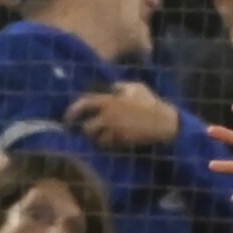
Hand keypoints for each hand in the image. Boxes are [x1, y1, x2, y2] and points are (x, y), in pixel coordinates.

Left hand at [67, 82, 182, 148]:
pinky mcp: (121, 141)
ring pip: (96, 139)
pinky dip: (107, 144)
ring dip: (97, 139)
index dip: (72, 111)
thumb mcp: (136, 88)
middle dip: (86, 130)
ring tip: (102, 137)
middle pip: (87, 127)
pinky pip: (107, 145)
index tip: (68, 117)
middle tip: (87, 132)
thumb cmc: (150, 103)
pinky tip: (112, 141)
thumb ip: (120, 86)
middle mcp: (108, 116)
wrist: (164, 122)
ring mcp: (114, 130)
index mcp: (109, 100)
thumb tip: (110, 87)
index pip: (84, 104)